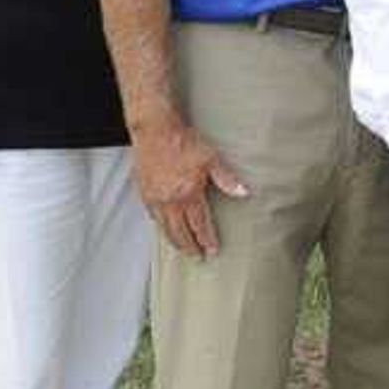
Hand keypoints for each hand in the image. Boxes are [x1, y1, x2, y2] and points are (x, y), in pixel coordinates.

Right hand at [134, 117, 249, 257]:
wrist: (155, 130)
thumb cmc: (183, 141)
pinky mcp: (144, 192)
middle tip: (197, 257)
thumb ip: (227, 179)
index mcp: (188, 194)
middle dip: (190, 247)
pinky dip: (160, 226)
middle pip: (180, 232)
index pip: (199, 225)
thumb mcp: (211, 158)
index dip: (207, 240)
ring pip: (164, 227)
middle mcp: (169, 201)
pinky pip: (152, 216)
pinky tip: (165, 228)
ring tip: (182, 249)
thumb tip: (244, 193)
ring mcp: (154, 198)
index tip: (212, 251)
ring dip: (174, 241)